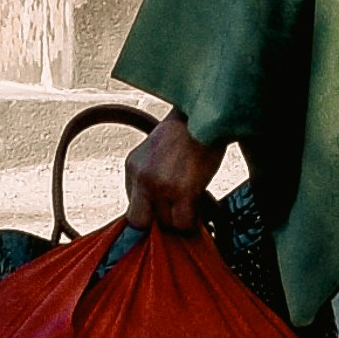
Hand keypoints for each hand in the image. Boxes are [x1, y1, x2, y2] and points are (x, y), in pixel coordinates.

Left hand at [123, 110, 220, 235]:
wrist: (207, 114)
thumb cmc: (189, 131)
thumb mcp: (156, 151)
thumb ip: (150, 176)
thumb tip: (154, 208)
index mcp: (133, 166)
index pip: (131, 206)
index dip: (148, 213)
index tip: (161, 213)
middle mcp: (142, 177)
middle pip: (140, 222)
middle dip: (157, 223)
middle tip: (174, 215)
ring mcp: (161, 185)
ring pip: (166, 223)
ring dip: (179, 219)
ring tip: (191, 204)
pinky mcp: (183, 190)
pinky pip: (183, 223)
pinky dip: (192, 222)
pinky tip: (198, 210)